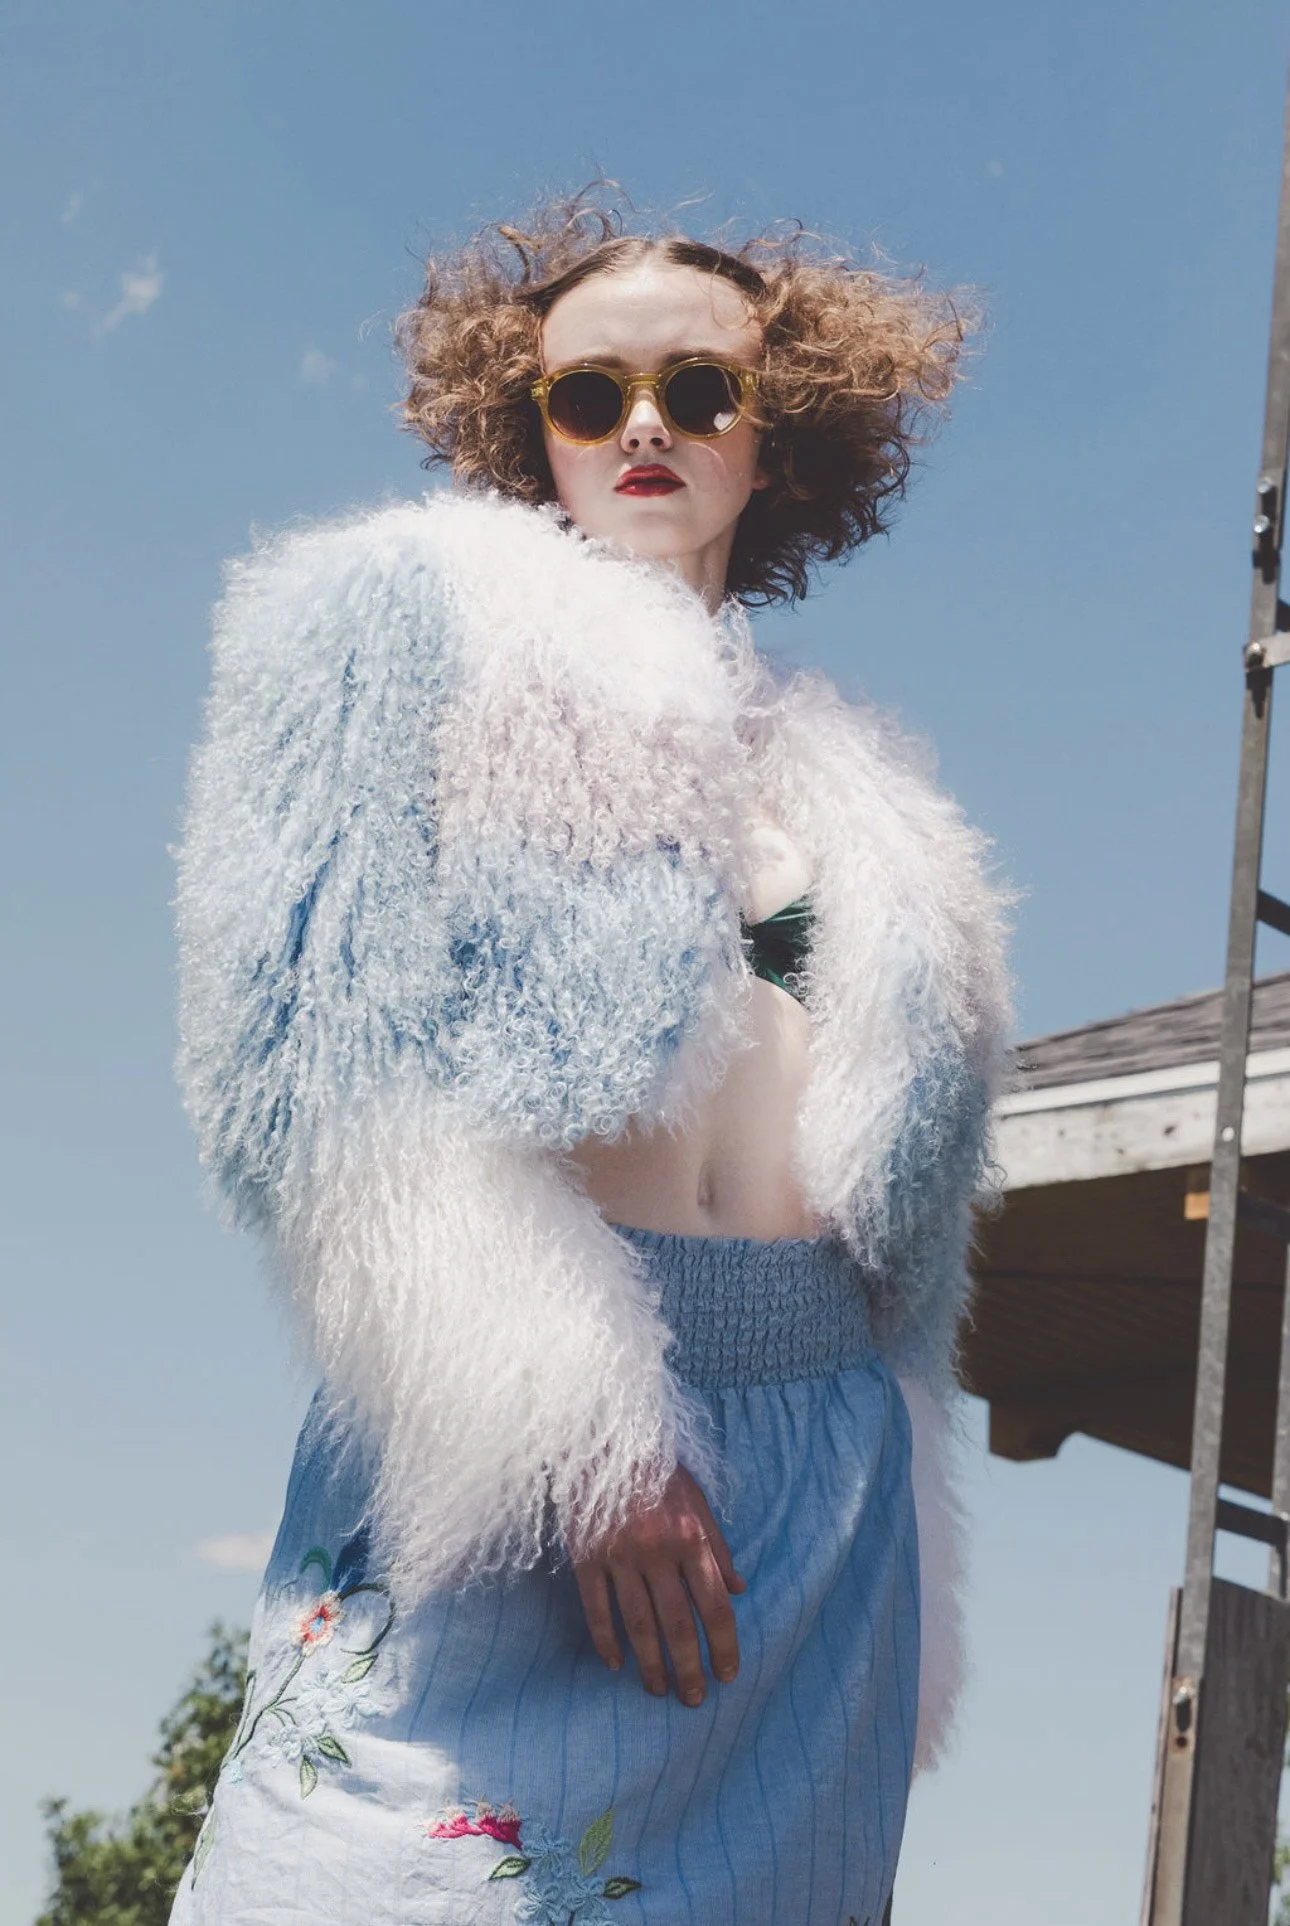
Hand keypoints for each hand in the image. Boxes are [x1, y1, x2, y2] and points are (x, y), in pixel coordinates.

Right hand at [573, 1464, 745, 1705]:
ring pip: (638, 1624)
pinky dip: (605, 1640)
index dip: (723, 1646)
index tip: (726, 1675)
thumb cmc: (658, 1468)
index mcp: (690, 1538)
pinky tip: (615, 1664)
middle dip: (688, 1668)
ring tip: (657, 1691)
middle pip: (677, 1625)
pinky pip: (596, 1608)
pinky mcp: (586, 1556)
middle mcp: (658, 1552)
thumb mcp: (698, 1499)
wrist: (603, 1436)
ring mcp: (619, 1556)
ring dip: (650, 1664)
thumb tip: (739, 1589)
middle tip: (693, 1699)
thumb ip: (718, 1547)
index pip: (715, 1605)